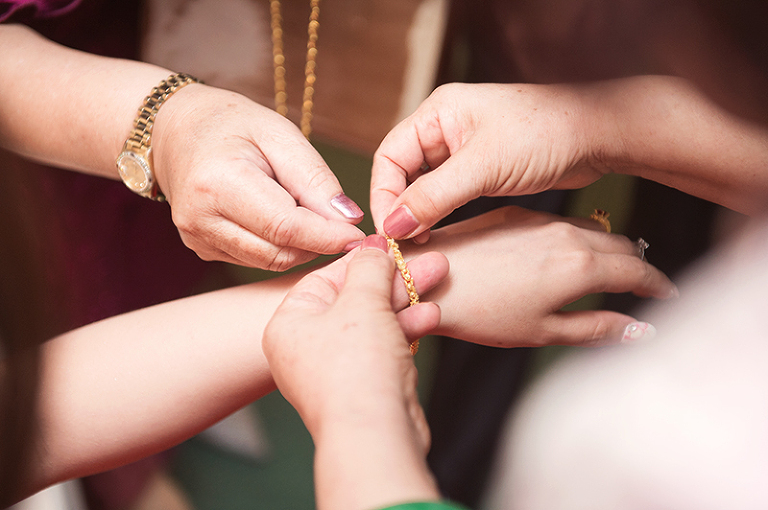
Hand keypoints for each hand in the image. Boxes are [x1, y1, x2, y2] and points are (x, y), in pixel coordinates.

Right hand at [152, 84, 365, 269]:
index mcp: (218, 184)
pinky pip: (256, 259)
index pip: (286, 227)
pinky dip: (280, 245)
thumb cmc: (232, 124)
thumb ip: (315, 178)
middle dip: (319, 243)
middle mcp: (200, 219)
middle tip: (344, 224)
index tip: (361, 236)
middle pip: (279, 252)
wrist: (176, 130)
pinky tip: (284, 218)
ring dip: (302, 246)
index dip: (328, 237)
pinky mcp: (202, 248)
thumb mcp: (280, 134)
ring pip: (271, 261)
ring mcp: (197, 238)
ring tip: (312, 214)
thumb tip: (348, 220)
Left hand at [263, 235, 444, 509]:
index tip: (390, 246)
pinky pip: (384, 347)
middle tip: (427, 261)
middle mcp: (306, 348)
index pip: (325, 277)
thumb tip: (374, 246)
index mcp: (288, 324)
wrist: (374, 434)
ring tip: (438, 278)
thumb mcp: (362, 301)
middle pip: (353, 299)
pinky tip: (431, 315)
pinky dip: (405, 330)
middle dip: (393, 280)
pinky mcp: (363, 386)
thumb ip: (369, 267)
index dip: (361, 259)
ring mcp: (335, 370)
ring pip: (373, 322)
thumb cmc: (355, 368)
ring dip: (406, 301)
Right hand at [370, 82, 604, 238]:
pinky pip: (447, 193)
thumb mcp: (483, 167)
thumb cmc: (546, 134)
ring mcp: (463, 148)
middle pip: (401, 172)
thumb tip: (393, 226)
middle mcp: (445, 127)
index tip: (390, 230)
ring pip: (424, 186)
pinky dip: (440, 213)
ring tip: (421, 242)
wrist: (598, 136)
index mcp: (438, 112)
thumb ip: (434, 197)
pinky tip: (442, 233)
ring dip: (419, 213)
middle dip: (399, 207)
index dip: (383, 195)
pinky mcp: (481, 168)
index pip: (389, 156)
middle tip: (404, 243)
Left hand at [406, 206, 677, 346]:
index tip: (670, 295)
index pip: (638, 270)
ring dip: (607, 246)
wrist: (423, 280)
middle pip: (619, 244)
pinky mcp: (512, 213)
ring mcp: (537, 219)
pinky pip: (559, 221)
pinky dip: (575, 236)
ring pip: (589, 228)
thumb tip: (642, 330)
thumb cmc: (480, 313)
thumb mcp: (544, 330)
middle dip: (636, 264)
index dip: (659, 284)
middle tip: (644, 281)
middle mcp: (565, 234)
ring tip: (609, 267)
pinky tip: (563, 251)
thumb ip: (598, 328)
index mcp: (580, 265)